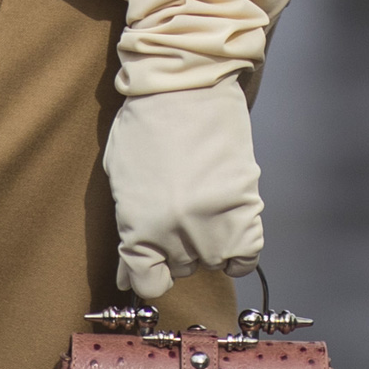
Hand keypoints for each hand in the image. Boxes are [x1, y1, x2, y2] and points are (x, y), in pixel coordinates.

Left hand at [103, 81, 263, 299]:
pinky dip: (240, 249)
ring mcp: (213, 222)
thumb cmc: (145, 124)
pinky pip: (247, 254)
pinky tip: (231, 229)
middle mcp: (175, 233)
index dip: (150, 275)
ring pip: (213, 261)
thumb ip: (127, 228)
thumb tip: (129, 273)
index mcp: (139, 228)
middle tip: (177, 214)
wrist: (185, 85)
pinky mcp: (246, 205)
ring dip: (208, 244)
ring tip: (203, 211)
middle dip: (176, 247)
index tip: (153, 266)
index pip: (148, 283)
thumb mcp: (121, 178)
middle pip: (181, 268)